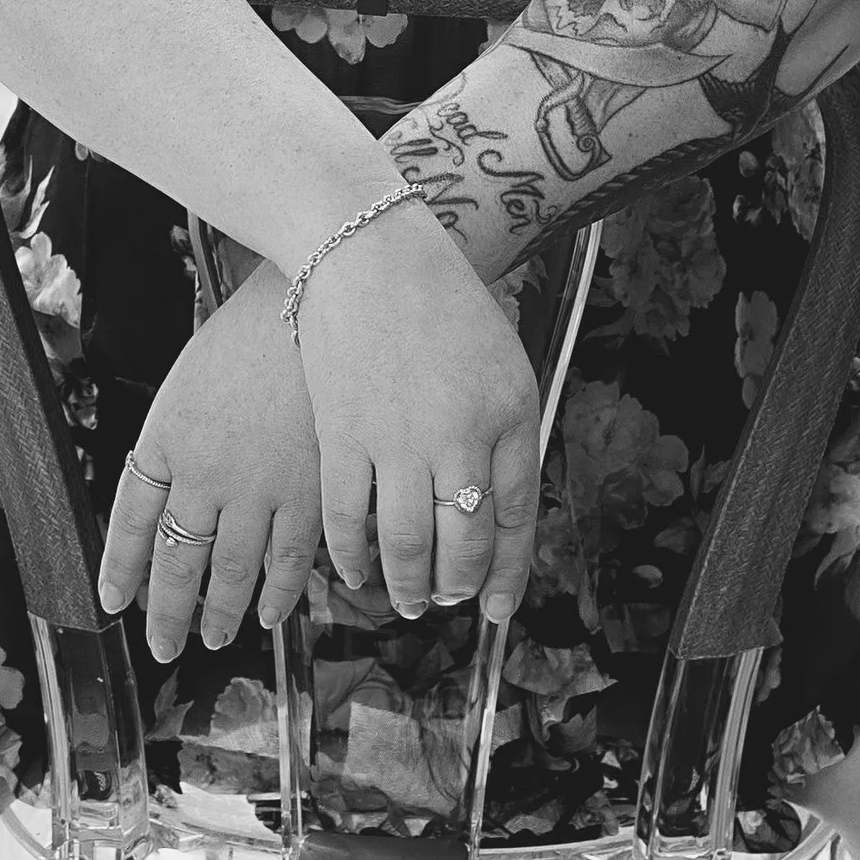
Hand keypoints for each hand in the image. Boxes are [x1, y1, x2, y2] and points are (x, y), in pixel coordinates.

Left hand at [96, 266, 322, 662]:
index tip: (114, 602)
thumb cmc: (249, 331)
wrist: (311, 302)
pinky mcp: (308, 490)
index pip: (131, 522)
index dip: (120, 568)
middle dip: (165, 612)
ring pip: (231, 572)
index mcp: (165, 441)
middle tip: (162, 646)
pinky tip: (271, 614)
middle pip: (176, 561)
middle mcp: (203, 476)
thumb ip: (177, 440)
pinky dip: (279, 593)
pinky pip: (289, 559)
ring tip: (214, 639)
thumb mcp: (189, 381)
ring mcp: (257, 488)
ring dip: (220, 613)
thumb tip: (171, 494)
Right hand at [293, 198, 541, 625]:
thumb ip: (505, 435)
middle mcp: (461, 435)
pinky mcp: (342, 435)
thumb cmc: (441, 304)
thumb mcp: (502, 363)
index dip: (509, 575)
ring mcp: (399, 438)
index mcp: (509, 413)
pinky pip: (347, 521)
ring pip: (407, 547)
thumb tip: (494, 510)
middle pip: (465, 545)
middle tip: (445, 600)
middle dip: (457, 587)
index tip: (498, 609)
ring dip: (408, 587)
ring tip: (407, 600)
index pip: (516, 519)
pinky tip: (356, 571)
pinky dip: (351, 558)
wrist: (370, 249)